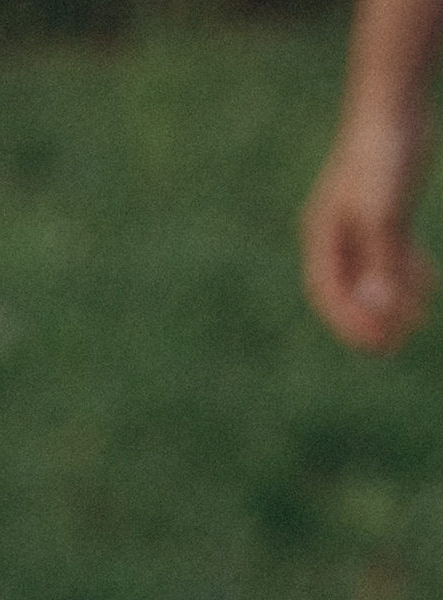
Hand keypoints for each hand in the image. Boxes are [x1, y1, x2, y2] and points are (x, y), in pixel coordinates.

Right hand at [303, 112, 435, 347]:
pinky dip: (408, 271)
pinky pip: (393, 252)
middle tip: (394, 345)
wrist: (394, 103)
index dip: (350, 323)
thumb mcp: (382, 215)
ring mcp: (362, 221)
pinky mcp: (386, 209)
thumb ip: (383, 262)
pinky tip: (429, 286)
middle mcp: (337, 233)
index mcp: (322, 236)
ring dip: (394, 299)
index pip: (329, 293)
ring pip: (374, 273)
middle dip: (371, 319)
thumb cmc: (379, 156)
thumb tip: (386, 310)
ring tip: (419, 319)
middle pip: (350, 288)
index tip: (376, 344)